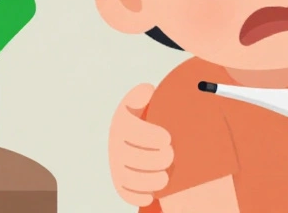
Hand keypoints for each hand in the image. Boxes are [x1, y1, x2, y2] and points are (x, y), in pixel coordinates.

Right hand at [109, 83, 173, 206]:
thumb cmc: (149, 118)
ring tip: (165, 177)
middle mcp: (116, 144)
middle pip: (131, 157)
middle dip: (154, 159)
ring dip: (149, 180)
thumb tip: (147, 90)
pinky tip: (152, 194)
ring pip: (130, 177)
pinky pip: (125, 193)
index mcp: (123, 122)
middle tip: (171, 156)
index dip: (149, 136)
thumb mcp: (145, 103)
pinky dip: (139, 196)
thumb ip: (143, 95)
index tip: (167, 138)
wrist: (142, 137)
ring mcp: (117, 164)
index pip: (131, 130)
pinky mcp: (121, 182)